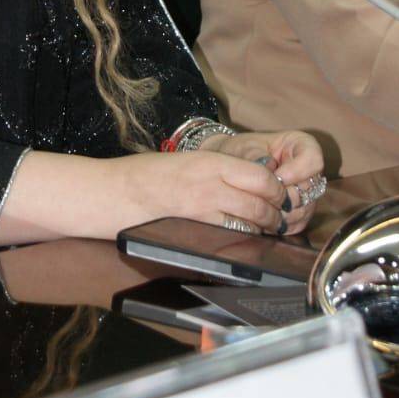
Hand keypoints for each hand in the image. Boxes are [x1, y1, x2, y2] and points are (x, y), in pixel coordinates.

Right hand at [109, 149, 286, 236]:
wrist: (117, 191)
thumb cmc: (149, 174)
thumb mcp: (189, 161)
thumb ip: (219, 169)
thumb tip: (251, 181)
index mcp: (211, 161)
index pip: (261, 176)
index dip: (277, 188)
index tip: (280, 192)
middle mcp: (211, 183)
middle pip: (262, 202)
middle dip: (277, 212)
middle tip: (281, 214)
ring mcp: (204, 209)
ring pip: (252, 221)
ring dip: (265, 227)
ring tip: (268, 227)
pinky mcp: (197, 230)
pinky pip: (232, 235)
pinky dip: (245, 237)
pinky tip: (245, 236)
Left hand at [206, 129, 323, 234]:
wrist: (232, 167)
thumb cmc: (241, 151)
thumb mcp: (245, 147)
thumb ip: (256, 155)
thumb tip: (268, 169)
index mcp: (302, 146)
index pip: (314, 161)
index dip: (296, 171)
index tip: (276, 175)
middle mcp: (310, 172)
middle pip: (309, 190)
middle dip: (284, 195)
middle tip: (262, 195)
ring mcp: (308, 195)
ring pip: (304, 210)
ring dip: (281, 212)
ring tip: (258, 205)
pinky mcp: (300, 215)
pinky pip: (296, 225)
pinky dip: (279, 224)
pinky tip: (261, 218)